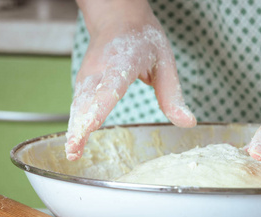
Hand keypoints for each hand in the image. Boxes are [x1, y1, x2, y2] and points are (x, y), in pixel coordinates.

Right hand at [65, 1, 195, 160]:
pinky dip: (75, 122)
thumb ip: (173, 96)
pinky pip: (78, 104)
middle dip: (80, 125)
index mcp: (123, 61)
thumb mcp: (165, 62)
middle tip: (74, 151)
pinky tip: (75, 143)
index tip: (89, 126)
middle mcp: (100, 69)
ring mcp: (88, 75)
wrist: (118, 19)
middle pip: (88, 99)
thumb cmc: (144, 41)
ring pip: (79, 104)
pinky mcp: (84, 82)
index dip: (100, 107)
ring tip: (72, 153)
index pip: (110, 87)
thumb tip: (188, 123)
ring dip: (74, 128)